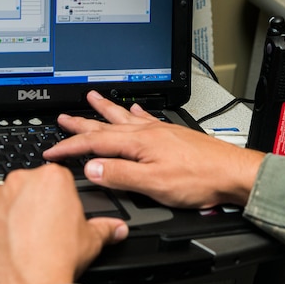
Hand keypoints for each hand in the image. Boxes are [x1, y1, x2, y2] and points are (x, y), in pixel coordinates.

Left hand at [0, 165, 127, 283]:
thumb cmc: (59, 259)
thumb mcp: (91, 240)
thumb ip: (106, 228)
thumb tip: (117, 228)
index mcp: (53, 178)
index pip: (52, 178)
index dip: (53, 198)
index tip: (53, 211)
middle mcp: (23, 180)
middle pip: (25, 184)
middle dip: (28, 201)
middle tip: (36, 224)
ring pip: (0, 195)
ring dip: (5, 208)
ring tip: (15, 232)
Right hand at [49, 91, 264, 208]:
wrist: (232, 174)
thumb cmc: (199, 180)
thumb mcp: (154, 185)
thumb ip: (121, 176)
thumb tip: (91, 169)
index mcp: (139, 143)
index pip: (95, 144)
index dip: (70, 147)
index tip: (52, 151)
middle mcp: (148, 132)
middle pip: (107, 126)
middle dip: (81, 125)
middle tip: (62, 119)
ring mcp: (161, 132)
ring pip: (125, 118)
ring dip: (106, 110)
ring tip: (92, 98)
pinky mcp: (173, 136)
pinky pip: (147, 119)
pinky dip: (135, 114)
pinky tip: (135, 110)